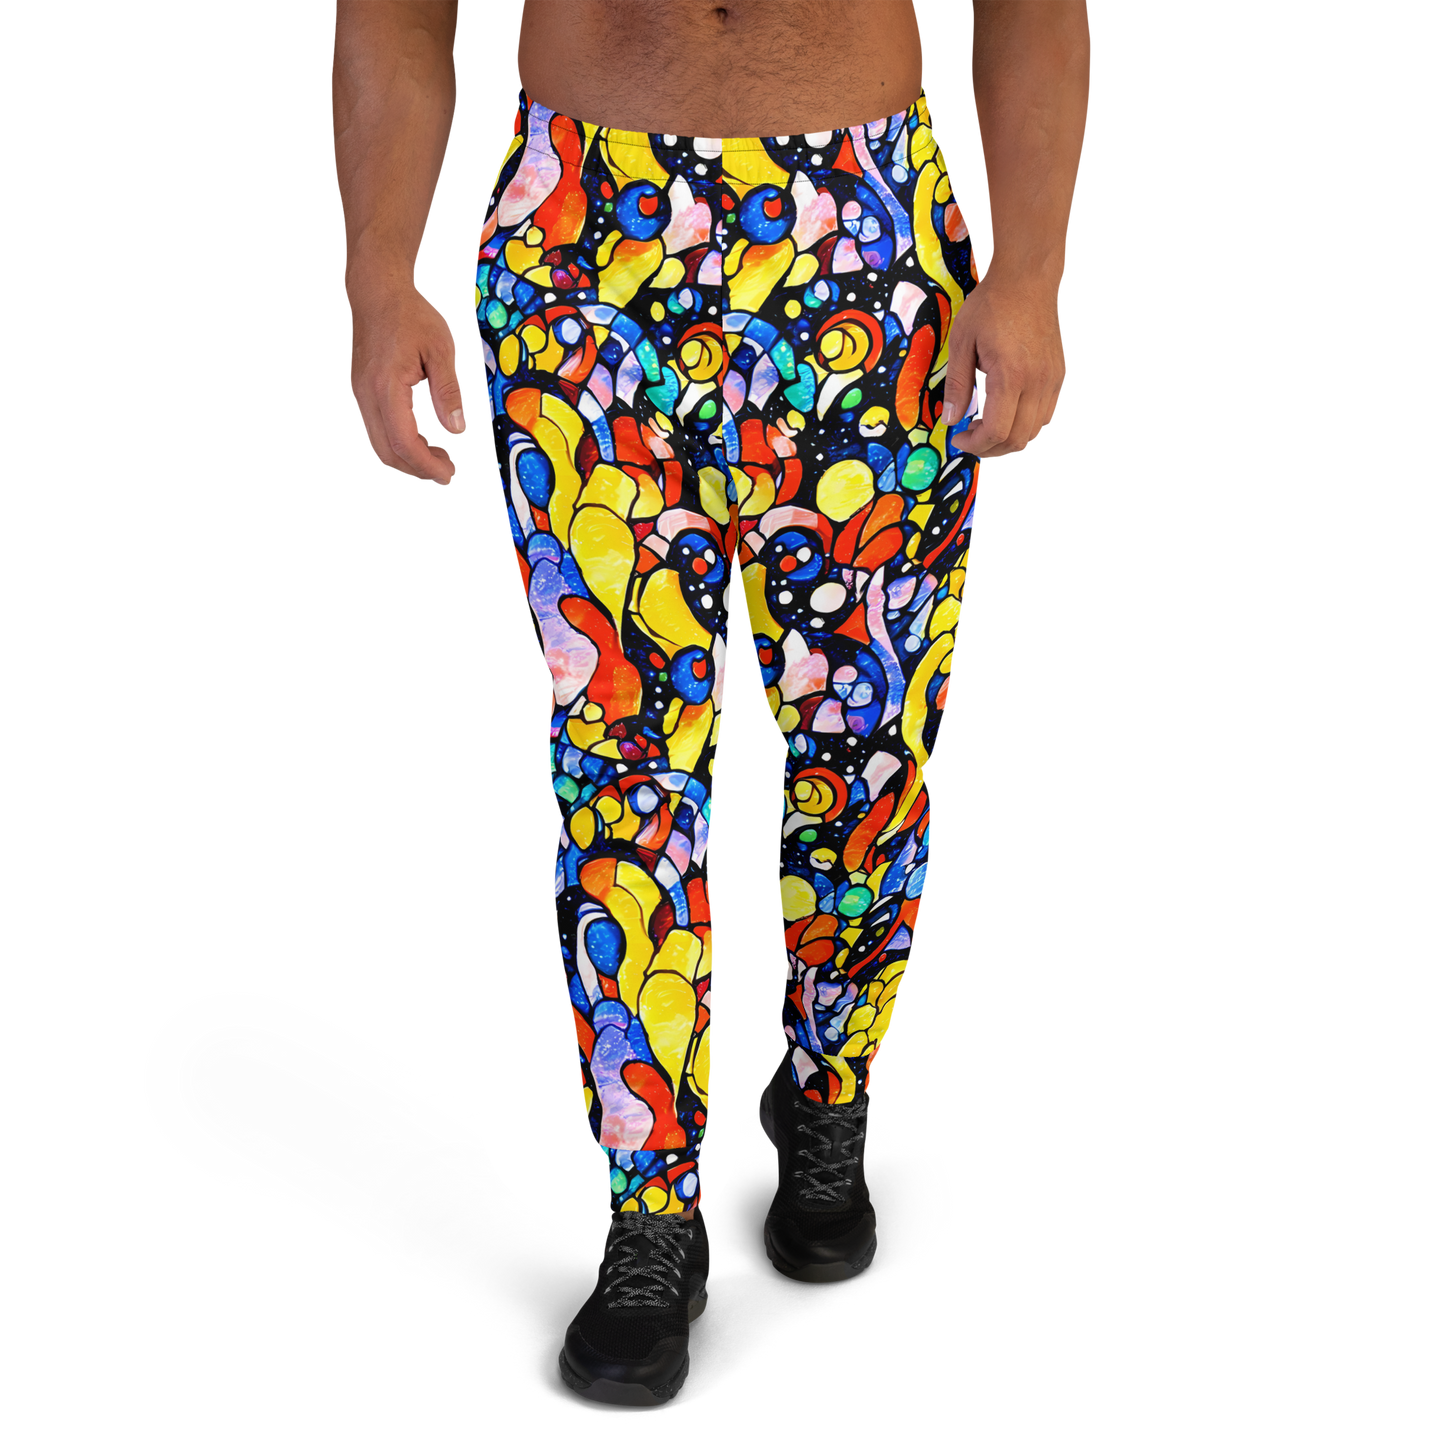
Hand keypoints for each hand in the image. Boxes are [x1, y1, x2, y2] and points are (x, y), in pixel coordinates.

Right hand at [344, 279, 468, 487]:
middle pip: (386, 453)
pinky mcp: (360, 392)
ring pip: (378, 446)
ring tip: (439, 455)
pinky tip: (423, 437)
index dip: (427, 466)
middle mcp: (365, 396)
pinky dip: (399, 443)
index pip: (404, 443)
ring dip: (408, 459)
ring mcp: (359, 395)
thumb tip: (457, 430)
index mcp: (386, 387)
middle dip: (418, 470)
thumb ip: (450, 393)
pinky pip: (375, 430)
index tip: (450, 475)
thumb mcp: (442, 349)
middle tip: (448, 471)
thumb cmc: (410, 314)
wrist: (378, 291)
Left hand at [940, 270, 1067, 461]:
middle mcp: (1038, 382)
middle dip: (991, 449)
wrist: (1028, 280)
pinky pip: (1047, 417)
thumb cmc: (993, 306)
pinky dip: (1027, 427)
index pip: (997, 431)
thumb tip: (951, 420)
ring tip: (987, 430)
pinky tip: (1009, 417)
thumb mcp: (962, 342)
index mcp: (1011, 375)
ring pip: (1036, 433)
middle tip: (971, 439)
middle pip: (1018, 439)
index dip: (975, 444)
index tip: (959, 438)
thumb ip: (957, 385)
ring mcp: (1053, 381)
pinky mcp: (1060, 377)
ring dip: (1010, 441)